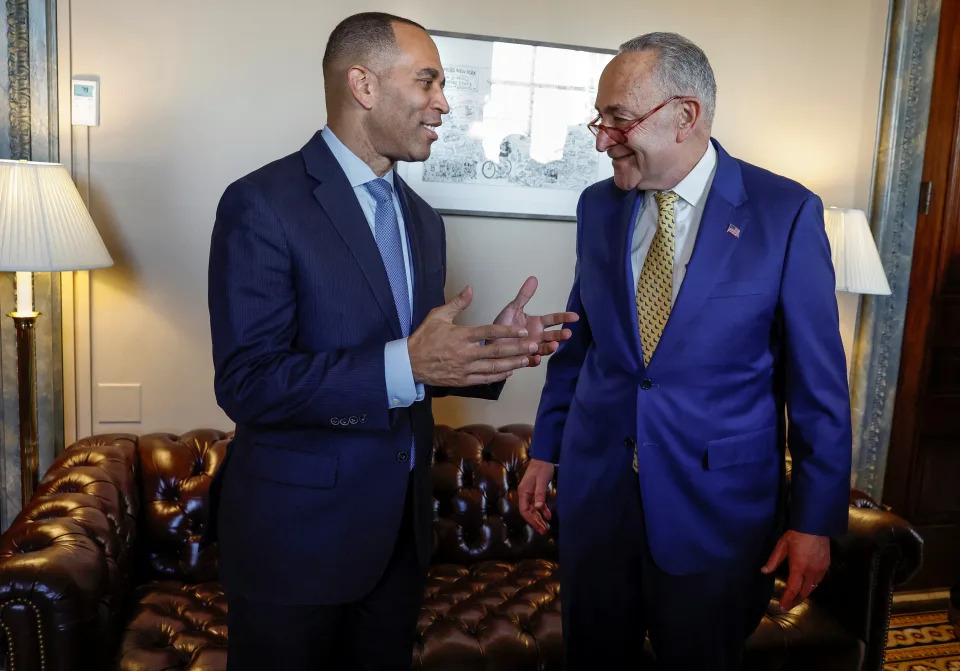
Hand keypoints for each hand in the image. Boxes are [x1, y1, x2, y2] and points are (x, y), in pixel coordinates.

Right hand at [408, 286, 537, 386]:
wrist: (410, 364)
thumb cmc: (424, 337)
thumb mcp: (438, 316)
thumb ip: (457, 303)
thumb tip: (470, 289)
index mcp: (461, 335)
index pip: (489, 331)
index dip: (508, 331)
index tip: (523, 330)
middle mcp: (465, 353)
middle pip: (496, 351)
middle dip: (517, 348)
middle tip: (533, 345)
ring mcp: (464, 369)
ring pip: (494, 367)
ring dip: (512, 363)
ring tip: (527, 359)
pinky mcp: (463, 380)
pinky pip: (485, 378)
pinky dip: (499, 375)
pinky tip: (511, 371)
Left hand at [492, 277, 578, 366]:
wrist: (488, 342)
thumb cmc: (501, 325)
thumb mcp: (512, 308)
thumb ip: (524, 296)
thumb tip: (533, 278)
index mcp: (536, 323)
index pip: (553, 319)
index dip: (564, 317)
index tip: (575, 317)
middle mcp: (536, 336)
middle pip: (552, 335)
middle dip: (561, 335)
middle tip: (568, 334)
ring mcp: (531, 348)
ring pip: (544, 348)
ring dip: (550, 347)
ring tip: (554, 345)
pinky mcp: (523, 359)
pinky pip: (531, 361)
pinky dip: (534, 360)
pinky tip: (536, 357)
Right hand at [518, 458, 554, 533]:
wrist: (544, 458)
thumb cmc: (542, 468)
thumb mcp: (541, 481)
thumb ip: (540, 495)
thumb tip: (538, 508)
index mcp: (523, 492)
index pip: (524, 510)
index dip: (531, 520)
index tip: (540, 527)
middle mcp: (525, 494)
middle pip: (528, 512)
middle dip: (535, 522)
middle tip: (544, 531)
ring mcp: (530, 493)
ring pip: (533, 509)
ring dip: (538, 518)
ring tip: (545, 527)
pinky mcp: (535, 492)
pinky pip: (537, 504)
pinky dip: (542, 511)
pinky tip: (548, 515)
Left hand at [761, 530, 829, 610]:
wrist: (815, 526)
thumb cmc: (796, 535)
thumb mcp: (782, 546)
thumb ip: (773, 560)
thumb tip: (764, 571)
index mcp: (799, 567)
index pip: (793, 589)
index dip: (787, 599)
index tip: (782, 606)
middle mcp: (811, 572)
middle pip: (804, 592)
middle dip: (796, 600)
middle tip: (788, 605)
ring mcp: (820, 569)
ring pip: (813, 588)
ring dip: (804, 594)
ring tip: (796, 598)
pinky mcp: (826, 566)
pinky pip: (819, 580)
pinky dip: (812, 586)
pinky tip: (807, 586)